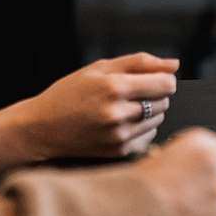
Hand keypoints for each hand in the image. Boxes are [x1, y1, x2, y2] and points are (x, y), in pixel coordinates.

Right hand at [16, 53, 178, 161]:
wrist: (41, 129)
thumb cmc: (70, 93)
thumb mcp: (101, 68)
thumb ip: (141, 62)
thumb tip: (175, 65)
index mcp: (114, 88)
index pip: (166, 84)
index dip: (164, 79)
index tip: (154, 78)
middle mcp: (118, 114)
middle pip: (164, 102)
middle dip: (154, 94)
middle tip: (131, 93)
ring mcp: (118, 136)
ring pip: (158, 119)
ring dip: (149, 111)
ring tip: (123, 107)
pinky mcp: (117, 152)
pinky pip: (147, 136)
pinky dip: (141, 128)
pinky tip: (120, 123)